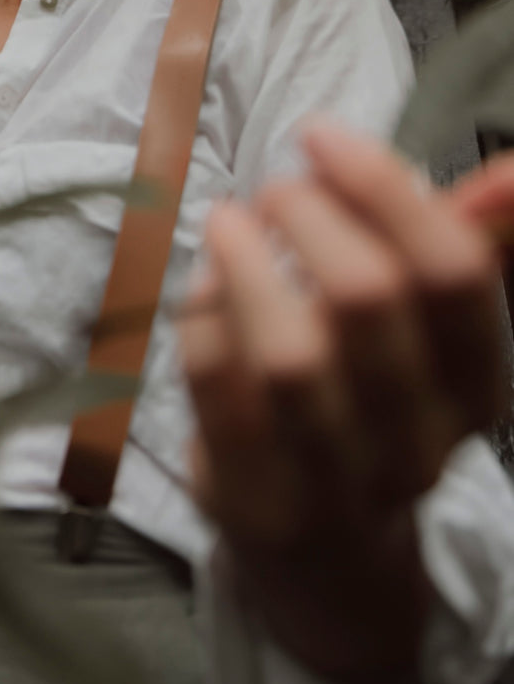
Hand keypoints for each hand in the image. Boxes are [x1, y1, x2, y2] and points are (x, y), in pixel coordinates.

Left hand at [179, 116, 507, 675]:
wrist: (325, 548)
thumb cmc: (368, 395)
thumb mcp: (421, 328)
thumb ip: (461, 244)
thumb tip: (512, 172)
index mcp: (476, 385)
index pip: (455, 274)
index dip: (383, 186)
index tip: (321, 135)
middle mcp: (419, 440)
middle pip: (368, 300)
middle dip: (307, 216)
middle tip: (274, 190)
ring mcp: (335, 480)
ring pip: (291, 357)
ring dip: (249, 266)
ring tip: (228, 222)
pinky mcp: (256, 499)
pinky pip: (221, 395)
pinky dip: (204, 322)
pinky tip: (201, 288)